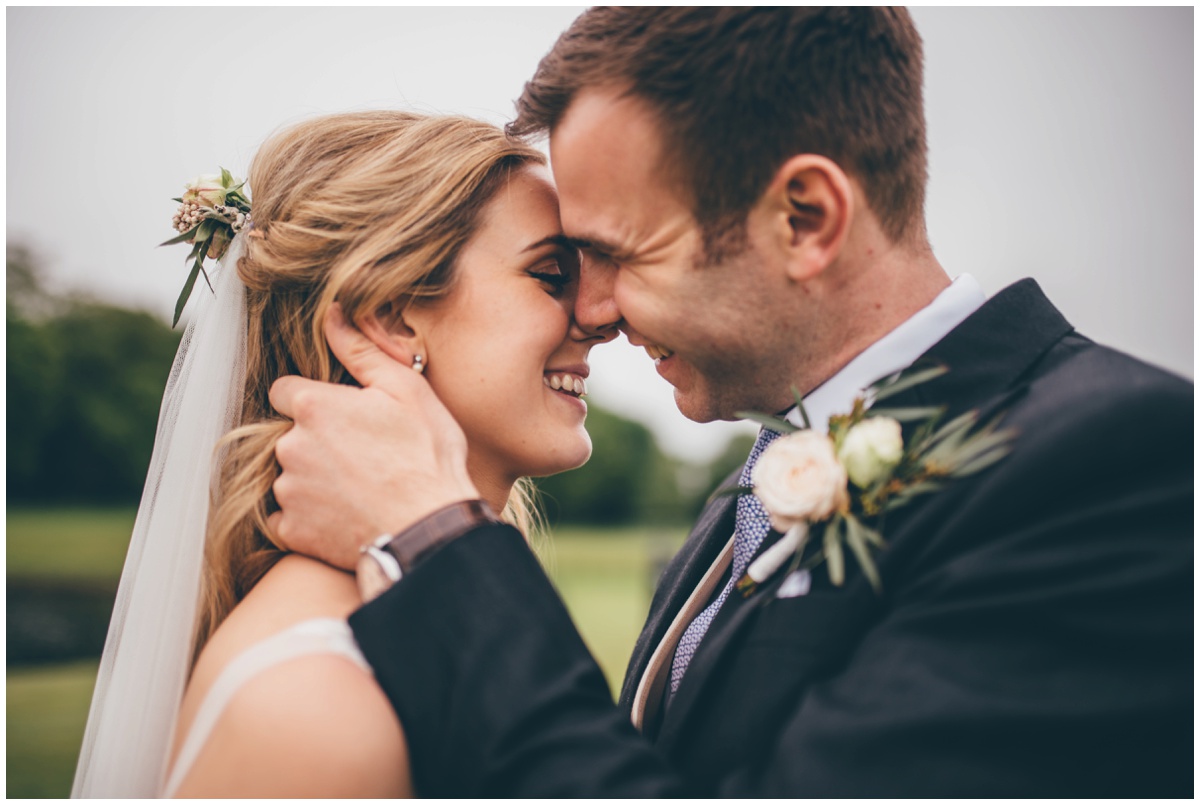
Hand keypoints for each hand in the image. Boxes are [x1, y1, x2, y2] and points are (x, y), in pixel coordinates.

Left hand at [267, 304, 478, 569]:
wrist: (429, 528)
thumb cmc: (426, 457)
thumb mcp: (406, 390)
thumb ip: (360, 350)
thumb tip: (332, 314)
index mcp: (314, 407)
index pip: (285, 391)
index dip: (314, 401)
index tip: (340, 416)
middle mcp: (290, 446)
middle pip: (289, 435)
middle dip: (316, 441)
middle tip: (362, 455)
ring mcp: (288, 491)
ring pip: (290, 475)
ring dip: (313, 479)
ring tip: (359, 488)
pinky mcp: (293, 530)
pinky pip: (289, 517)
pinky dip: (310, 517)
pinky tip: (346, 514)